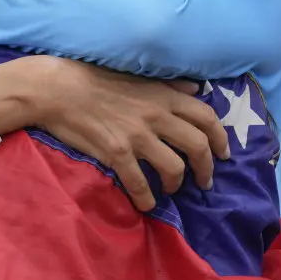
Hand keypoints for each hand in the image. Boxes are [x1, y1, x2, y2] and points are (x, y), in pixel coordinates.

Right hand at [33, 59, 231, 211]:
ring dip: (176, 183)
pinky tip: (146, 203)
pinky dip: (146, 198)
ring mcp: (137, 135)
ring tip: (170, 188)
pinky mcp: (116, 152)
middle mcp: (156, 115)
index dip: (220, 138)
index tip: (223, 154)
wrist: (57, 89)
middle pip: (197, 146)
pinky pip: (140, 183)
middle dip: (206, 168)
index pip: (206, 117)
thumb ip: (169, 85)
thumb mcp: (137, 76)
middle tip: (204, 181)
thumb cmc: (94, 78)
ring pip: (174, 168)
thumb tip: (196, 88)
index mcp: (163, 96)